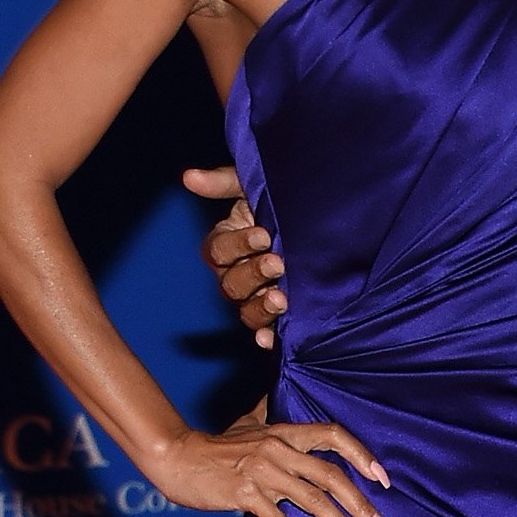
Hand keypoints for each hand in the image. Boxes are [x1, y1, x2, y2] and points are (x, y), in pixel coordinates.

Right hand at [150, 411, 392, 516]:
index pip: (333, 435)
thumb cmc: (214, 446)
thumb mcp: (247, 423)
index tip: (384, 480)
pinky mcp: (245, 494)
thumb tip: (277, 398)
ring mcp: (263, 472)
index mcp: (284, 432)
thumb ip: (268, 413)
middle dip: (362, 505)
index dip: (362, 455)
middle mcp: (279, 449)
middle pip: (332, 476)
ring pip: (313, 501)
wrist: (176, 457)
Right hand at [184, 165, 286, 349]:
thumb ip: (224, 182)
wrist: (328, 225)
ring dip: (260, 308)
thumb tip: (189, 177)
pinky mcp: (277, 316)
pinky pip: (265, 332)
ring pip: (246, 312)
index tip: (264, 234)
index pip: (218, 251)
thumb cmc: (284, 203)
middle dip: (254, 274)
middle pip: (230, 285)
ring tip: (282, 298)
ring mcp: (256, 298)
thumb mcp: (256, 187)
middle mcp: (236, 275)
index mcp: (227, 245)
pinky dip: (266, 337)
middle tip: (279, 263)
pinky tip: (271, 339)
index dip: (238, 245)